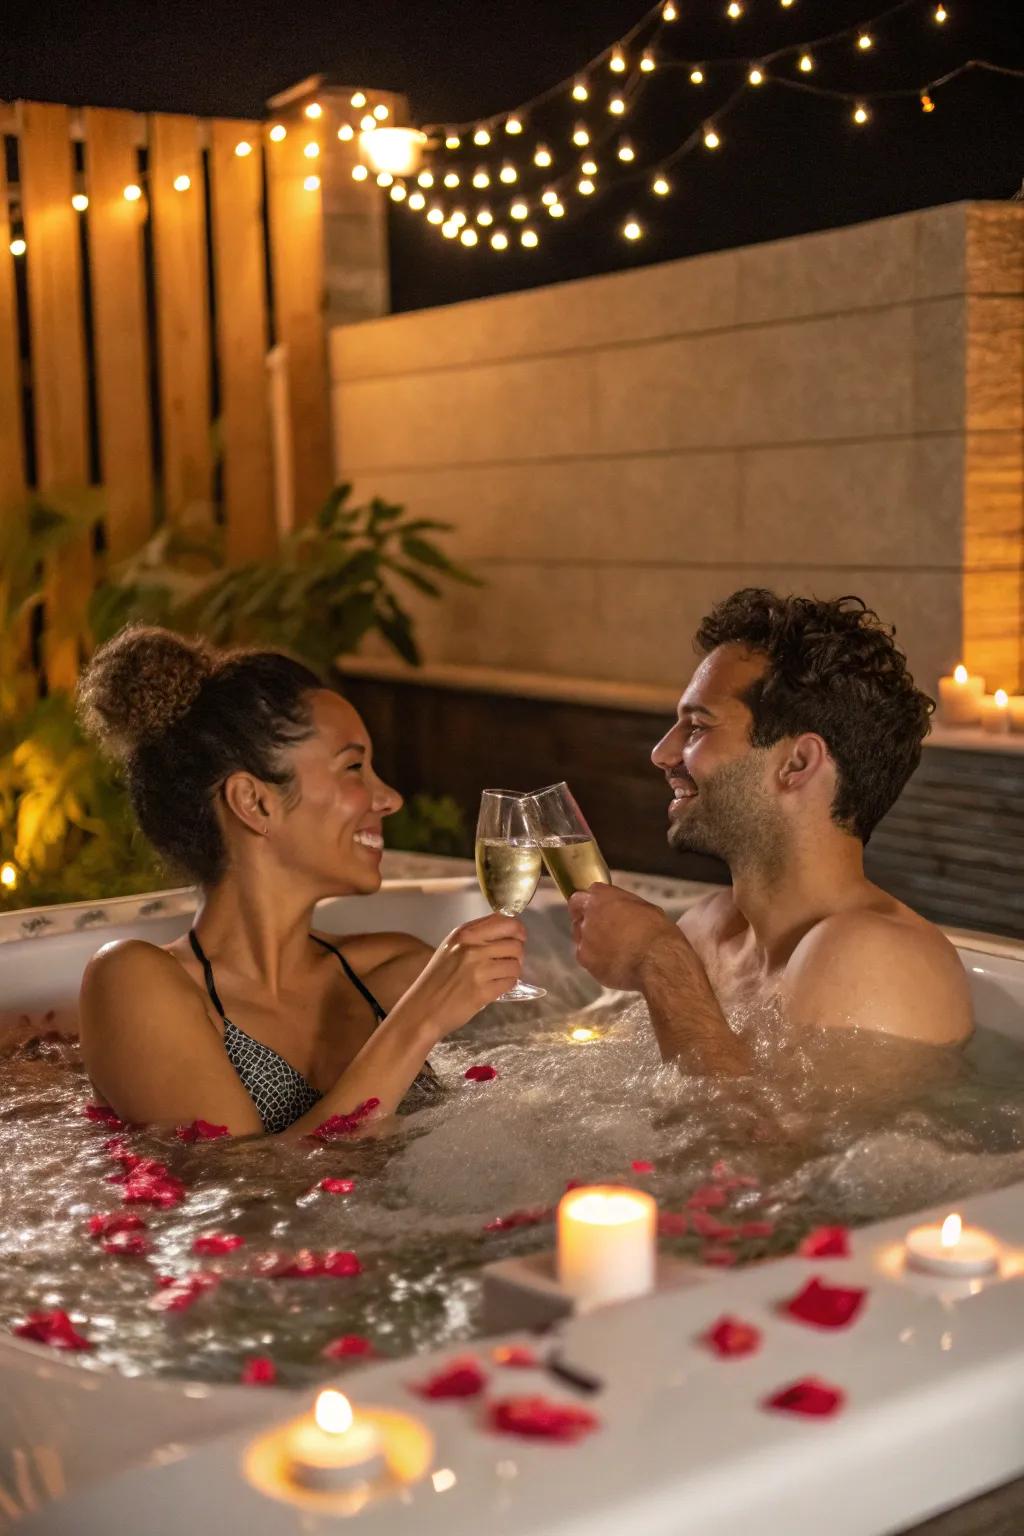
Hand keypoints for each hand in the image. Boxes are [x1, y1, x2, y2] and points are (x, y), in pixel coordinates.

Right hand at [401, 914, 526, 1038]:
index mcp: (465, 934)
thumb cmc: (436, 979)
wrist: (422, 1009)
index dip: (517, 930)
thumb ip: (477, 936)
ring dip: (512, 972)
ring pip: (515, 964)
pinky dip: (507, 985)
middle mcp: (472, 948)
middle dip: (516, 954)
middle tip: (507, 962)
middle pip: (515, 944)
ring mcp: (478, 970)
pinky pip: (510, 982)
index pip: (506, 922)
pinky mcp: (483, 991)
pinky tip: (494, 987)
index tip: (518, 938)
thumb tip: (509, 930)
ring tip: (498, 976)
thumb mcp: (451, 948)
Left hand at [568, 884, 679, 991]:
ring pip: (580, 938)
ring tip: (612, 950)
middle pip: (578, 916)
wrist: (656, 959)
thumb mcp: (644, 907)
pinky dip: (596, 961)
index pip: (584, 895)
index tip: (598, 909)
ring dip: (591, 942)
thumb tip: (622, 909)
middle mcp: (588, 916)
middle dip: (589, 922)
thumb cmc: (656, 931)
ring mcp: (584, 940)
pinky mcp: (586, 961)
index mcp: (601, 898)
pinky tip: (613, 963)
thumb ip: (624, 905)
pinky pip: (586, 959)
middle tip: (606, 931)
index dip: (591, 903)